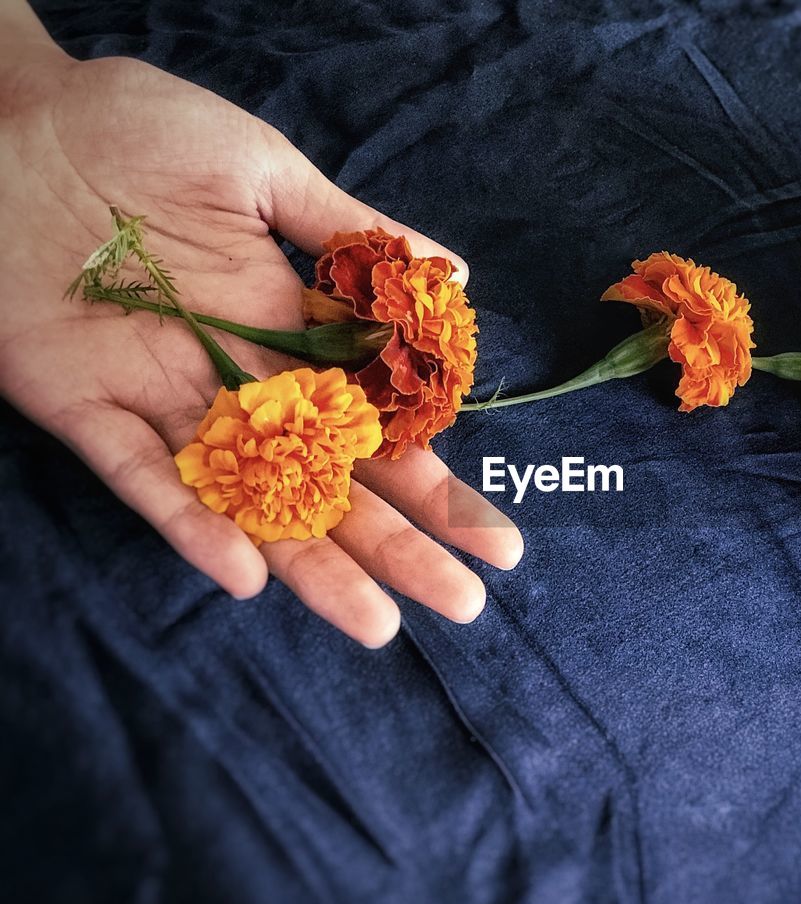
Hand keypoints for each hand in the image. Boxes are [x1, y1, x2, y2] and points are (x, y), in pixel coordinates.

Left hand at [0, 8, 521, 645]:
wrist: (9, 119)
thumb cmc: (136, 128)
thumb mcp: (262, 169)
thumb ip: (351, 230)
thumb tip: (456, 273)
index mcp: (289, 332)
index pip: (376, 430)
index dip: (433, 483)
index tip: (490, 534)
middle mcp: (239, 384)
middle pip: (329, 487)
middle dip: (399, 547)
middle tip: (464, 603)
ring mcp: (164, 402)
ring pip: (250, 506)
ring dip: (312, 567)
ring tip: (377, 624)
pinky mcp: (84, 407)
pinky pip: (142, 478)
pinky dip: (189, 524)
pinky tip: (245, 574)